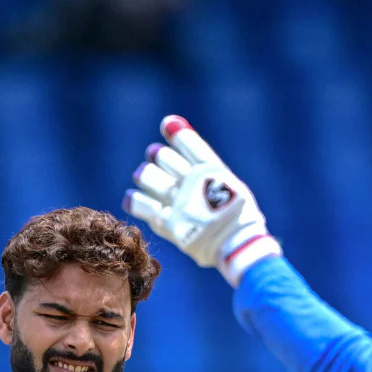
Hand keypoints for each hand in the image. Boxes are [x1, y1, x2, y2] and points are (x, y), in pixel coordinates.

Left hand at [123, 115, 280, 285]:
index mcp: (212, 170)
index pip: (189, 143)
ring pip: (148, 177)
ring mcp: (179, 202)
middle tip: (155, 157)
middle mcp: (192, 183)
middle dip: (158, 156)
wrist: (238, 247)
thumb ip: (212, 172)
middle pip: (164, 158)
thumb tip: (192, 156)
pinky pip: (142, 205)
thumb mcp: (234, 187)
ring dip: (145, 174)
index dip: (176, 132)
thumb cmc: (240, 218)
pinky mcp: (168, 223)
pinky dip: (134, 200)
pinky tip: (130, 197)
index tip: (167, 124)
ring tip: (144, 175)